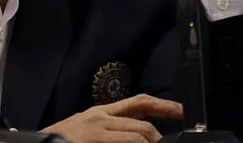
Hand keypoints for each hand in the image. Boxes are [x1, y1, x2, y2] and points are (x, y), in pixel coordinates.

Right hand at [40, 94, 182, 142]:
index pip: (138, 103)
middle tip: (172, 135)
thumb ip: (110, 130)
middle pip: (143, 120)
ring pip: (139, 134)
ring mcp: (98, 130)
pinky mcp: (95, 141)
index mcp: (100, 113)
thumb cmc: (62, 141)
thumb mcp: (86, 130)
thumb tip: (136, 135)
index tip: (180, 111)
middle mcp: (101, 117)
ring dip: (151, 142)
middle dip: (161, 130)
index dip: (163, 106)